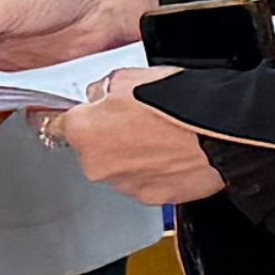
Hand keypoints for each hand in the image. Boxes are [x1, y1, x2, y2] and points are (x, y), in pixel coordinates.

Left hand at [55, 78, 224, 207]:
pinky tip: (171, 151)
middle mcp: (96, 164)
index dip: (63, 116)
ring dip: (131, 152)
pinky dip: (152, 168)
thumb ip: (101, 89)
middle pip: (89, 147)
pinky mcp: (149, 198)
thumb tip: (96, 96)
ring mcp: (122, 185)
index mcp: (84, 131)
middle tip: (136, 117)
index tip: (66, 116)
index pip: (53, 125)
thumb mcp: (129, 76)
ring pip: (116, 165)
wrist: (221, 136)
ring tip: (160, 133)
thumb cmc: (180, 104)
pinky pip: (141, 180)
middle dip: (106, 134)